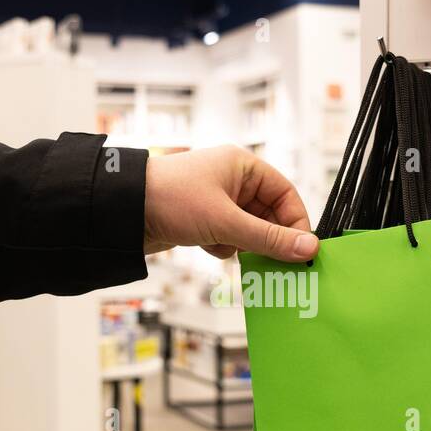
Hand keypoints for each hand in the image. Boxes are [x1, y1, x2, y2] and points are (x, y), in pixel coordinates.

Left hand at [143, 146, 319, 262]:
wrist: (122, 211)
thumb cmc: (171, 199)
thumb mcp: (226, 222)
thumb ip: (269, 239)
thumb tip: (308, 249)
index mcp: (243, 166)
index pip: (286, 193)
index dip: (296, 222)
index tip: (302, 250)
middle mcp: (233, 180)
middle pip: (269, 214)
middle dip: (269, 238)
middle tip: (278, 264)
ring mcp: (218, 201)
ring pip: (249, 229)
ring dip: (244, 245)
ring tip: (232, 249)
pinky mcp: (203, 219)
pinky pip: (229, 238)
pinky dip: (224, 247)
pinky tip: (208, 247)